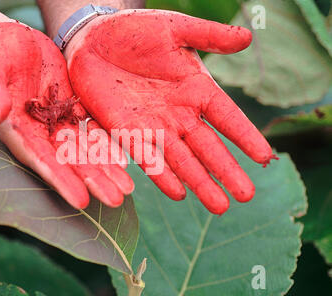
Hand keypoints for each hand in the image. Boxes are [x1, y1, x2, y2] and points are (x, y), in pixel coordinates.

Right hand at [0, 21, 133, 208]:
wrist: (5, 37)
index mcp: (17, 129)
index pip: (41, 160)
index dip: (61, 180)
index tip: (81, 202)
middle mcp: (39, 132)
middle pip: (69, 161)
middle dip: (93, 180)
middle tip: (117, 200)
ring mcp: (57, 119)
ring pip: (85, 148)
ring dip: (106, 167)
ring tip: (127, 188)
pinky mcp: (70, 104)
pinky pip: (91, 126)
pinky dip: (106, 141)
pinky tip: (123, 157)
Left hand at [65, 9, 276, 214]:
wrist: (92, 39)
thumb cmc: (133, 31)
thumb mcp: (174, 29)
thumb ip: (209, 36)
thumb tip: (249, 37)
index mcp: (194, 89)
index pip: (226, 116)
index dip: (244, 136)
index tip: (264, 157)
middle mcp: (178, 113)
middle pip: (207, 146)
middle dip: (226, 170)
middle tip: (246, 196)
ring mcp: (153, 125)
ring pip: (181, 159)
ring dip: (199, 182)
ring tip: (219, 206)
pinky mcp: (126, 131)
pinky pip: (147, 156)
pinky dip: (162, 175)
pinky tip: (178, 192)